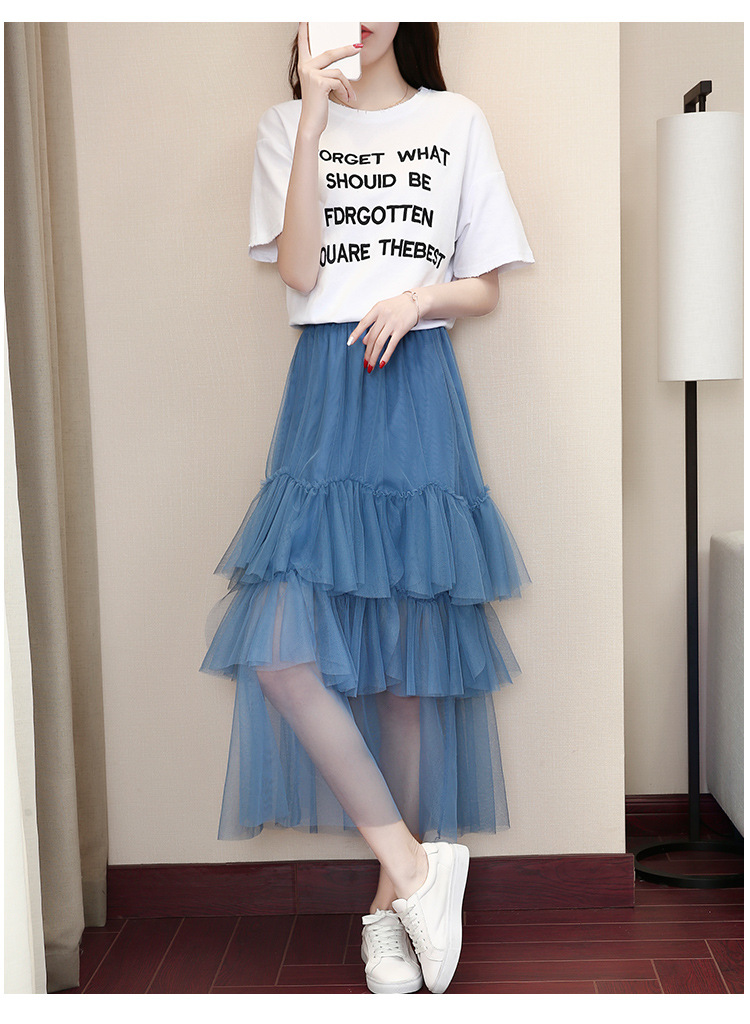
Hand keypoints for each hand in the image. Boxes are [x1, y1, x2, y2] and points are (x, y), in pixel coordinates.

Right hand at [297, 22, 359, 136]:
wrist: (311, 123)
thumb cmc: (316, 105)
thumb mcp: (319, 86)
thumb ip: (325, 73)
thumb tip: (341, 67)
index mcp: (304, 65)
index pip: (303, 43)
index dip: (305, 29)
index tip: (306, 18)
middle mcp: (306, 67)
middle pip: (330, 52)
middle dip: (346, 50)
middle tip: (358, 47)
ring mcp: (311, 74)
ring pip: (338, 72)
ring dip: (347, 85)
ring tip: (349, 95)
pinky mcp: (319, 83)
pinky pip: (339, 82)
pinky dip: (345, 91)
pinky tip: (345, 99)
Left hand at [348, 292, 420, 371]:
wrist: (415, 302)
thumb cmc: (397, 306)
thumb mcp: (383, 311)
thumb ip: (373, 324)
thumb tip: (364, 342)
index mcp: (377, 309)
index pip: (363, 323)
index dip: (356, 334)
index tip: (349, 343)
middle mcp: (384, 316)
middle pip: (372, 337)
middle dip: (367, 352)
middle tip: (364, 362)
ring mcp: (393, 323)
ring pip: (379, 343)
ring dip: (374, 356)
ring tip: (370, 366)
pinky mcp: (401, 329)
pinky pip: (391, 345)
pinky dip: (385, 355)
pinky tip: (381, 363)